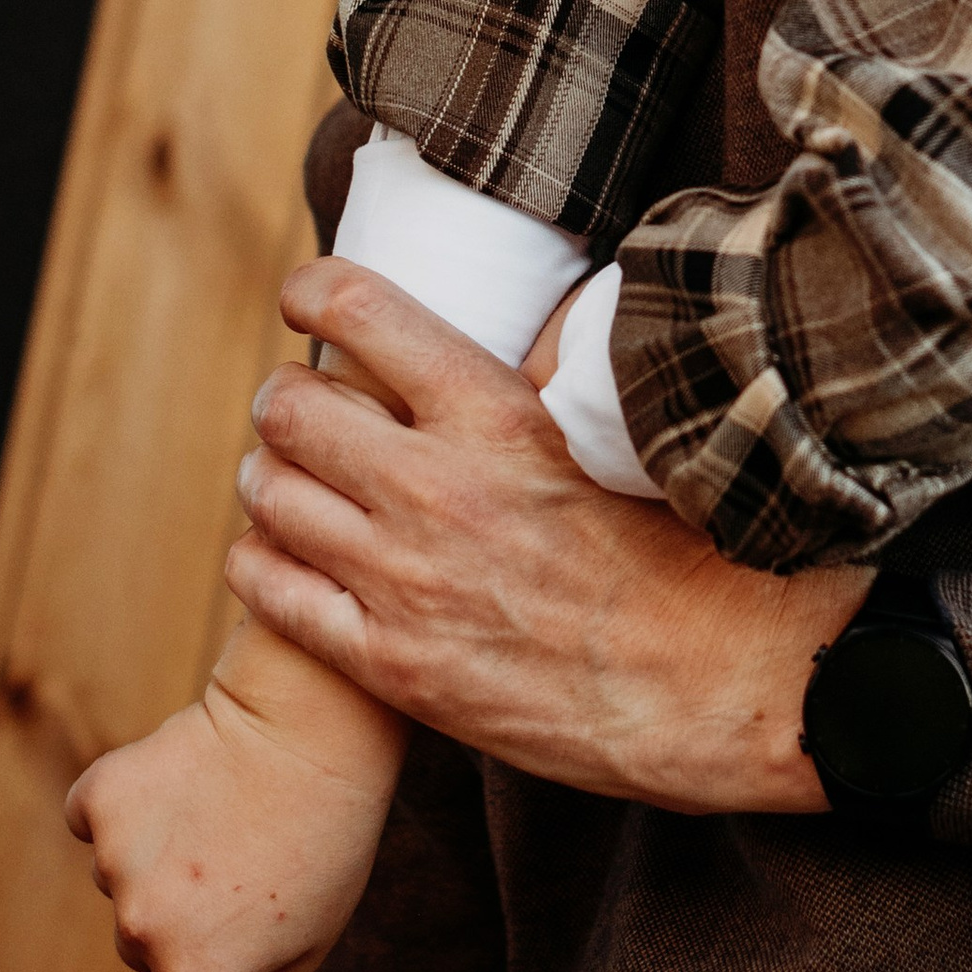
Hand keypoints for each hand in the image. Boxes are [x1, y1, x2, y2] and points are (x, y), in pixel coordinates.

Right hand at [64, 647, 402, 971]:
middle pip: (139, 944)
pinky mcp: (101, 800)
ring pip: (116, 878)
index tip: (246, 914)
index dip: (210, 958)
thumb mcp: (309, 942)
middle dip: (180, 909)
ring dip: (154, 852)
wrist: (316, 728)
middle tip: (242, 855)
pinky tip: (179, 774)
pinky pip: (93, 814)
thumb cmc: (326, 840)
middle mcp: (142, 934)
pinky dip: (123, 799)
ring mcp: (115, 866)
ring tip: (222, 810)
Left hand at [229, 259, 865, 812]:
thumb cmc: (682, 547)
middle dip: (288, 395)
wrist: (707, 682)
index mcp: (496, 413)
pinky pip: (273, 593)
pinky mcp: (390, 663)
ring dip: (270, 475)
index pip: (359, 312)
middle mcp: (435, 488)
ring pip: (270, 496)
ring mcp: (403, 580)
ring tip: (290, 475)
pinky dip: (264, 561)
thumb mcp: (620, 429)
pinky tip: (284, 552)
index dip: (315, 289)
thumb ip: (560, 361)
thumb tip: (535, 301)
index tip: (306, 294)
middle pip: (292, 408)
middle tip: (302, 401)